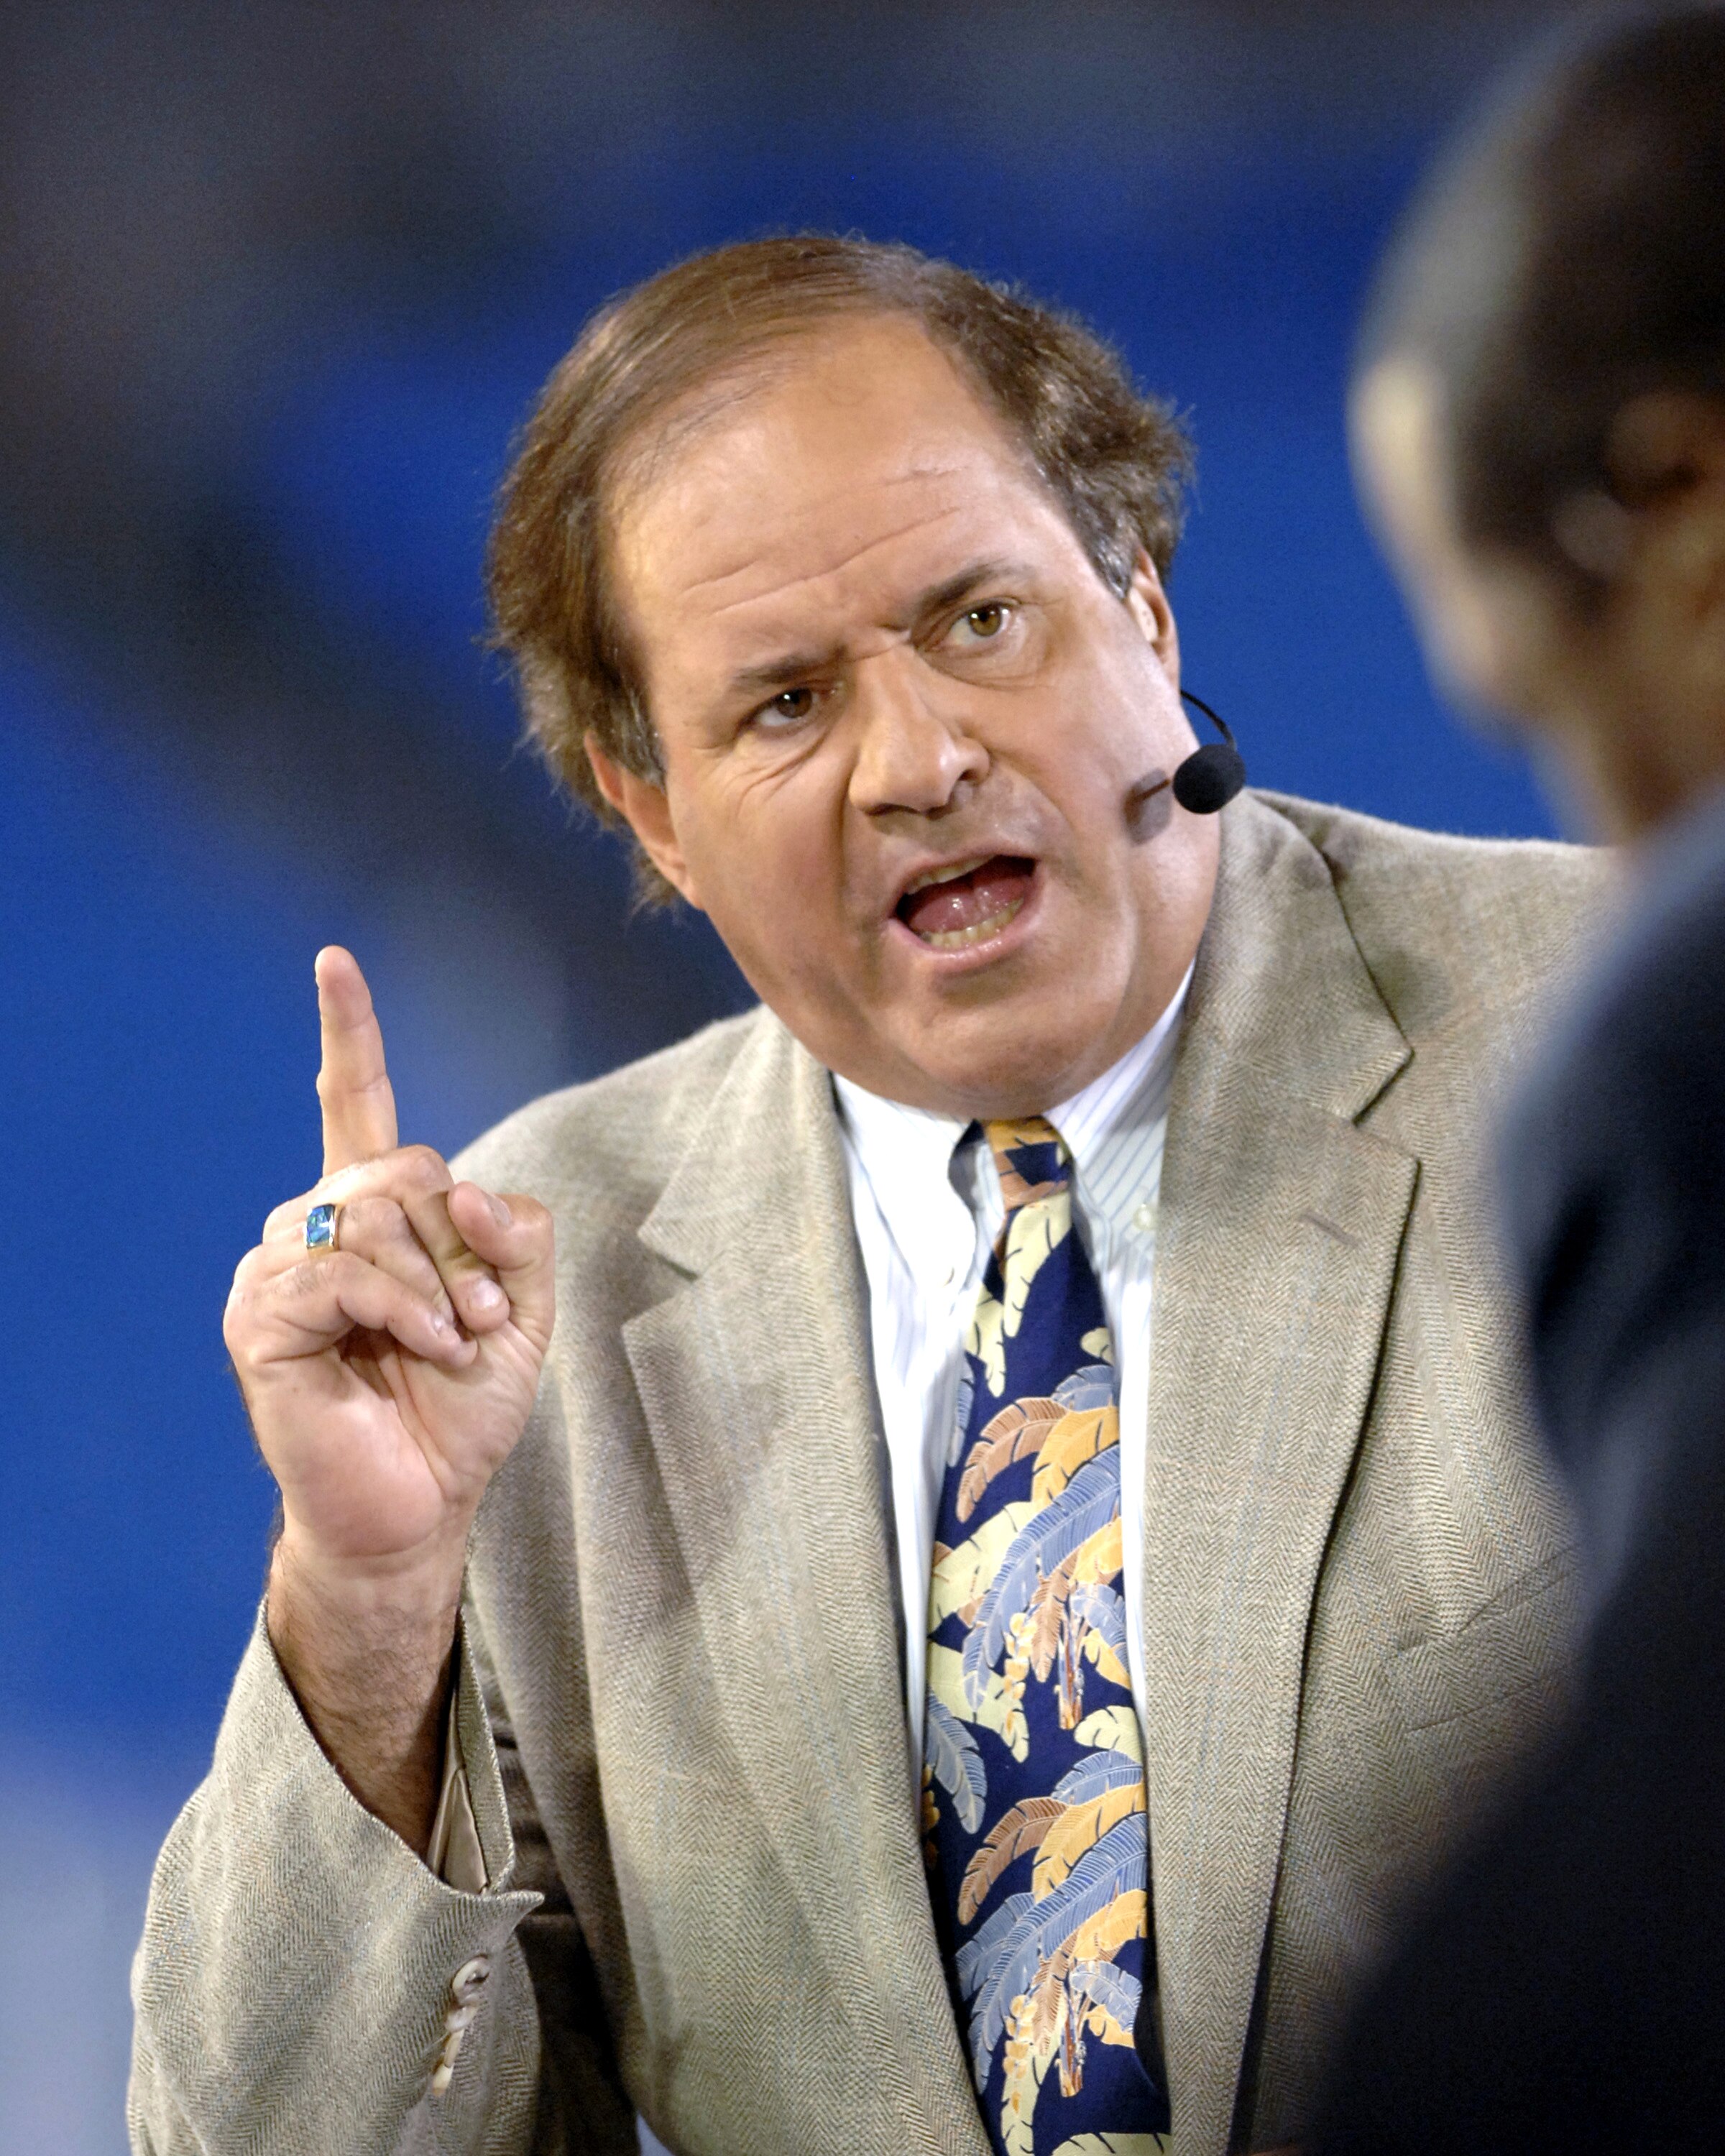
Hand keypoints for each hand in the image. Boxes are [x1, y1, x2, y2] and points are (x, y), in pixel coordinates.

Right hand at [224, 947, 554, 1840]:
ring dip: (442, 1284)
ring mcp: (282, 1268)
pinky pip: (348, 1272)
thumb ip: (512, 1233)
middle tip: (483, 1319)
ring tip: (455, 1345)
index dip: (348, 1034)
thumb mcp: (523, 1308)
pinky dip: (407, 1309)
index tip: (333, 961)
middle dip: (464, 1239)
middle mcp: (318, 1223)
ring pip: (379, 1212)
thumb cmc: (462, 1404)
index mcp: (377, 1211)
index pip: (354, 1103)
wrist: (421, 1501)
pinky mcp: (264, 1318)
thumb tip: (463, 1189)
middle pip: (405, 1162)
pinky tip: (424, 1349)